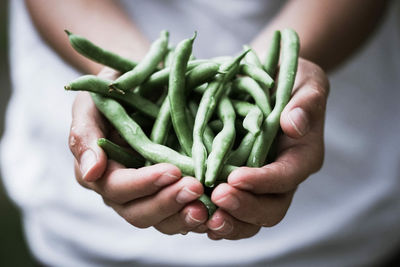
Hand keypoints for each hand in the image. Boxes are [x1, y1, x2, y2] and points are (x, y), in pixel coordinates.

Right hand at [69, 67, 208, 234]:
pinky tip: (215, 210)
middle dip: (168, 203)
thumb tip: (91, 171)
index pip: (117, 188)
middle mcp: (123, 191)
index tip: (172, 170)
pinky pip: (181, 214)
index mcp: (100, 172)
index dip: (144, 184)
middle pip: (139, 213)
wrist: (141, 85)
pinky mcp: (169, 192)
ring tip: (209, 208)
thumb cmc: (112, 91)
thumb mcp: (91, 103)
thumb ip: (84, 135)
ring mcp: (148, 194)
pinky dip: (198, 216)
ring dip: (184, 216)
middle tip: (196, 188)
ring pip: (162, 220)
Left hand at [206, 58, 328, 239]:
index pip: (286, 178)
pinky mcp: (241, 183)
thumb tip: (293, 124)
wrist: (271, 81)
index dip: (262, 182)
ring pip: (250, 219)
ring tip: (202, 216)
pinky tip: (196, 214)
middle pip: (270, 209)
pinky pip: (232, 211)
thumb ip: (306, 102)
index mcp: (302, 156)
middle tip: (216, 197)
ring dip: (228, 222)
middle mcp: (283, 177)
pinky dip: (216, 217)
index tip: (235, 177)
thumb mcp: (306, 81)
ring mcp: (261, 184)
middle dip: (244, 208)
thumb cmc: (291, 79)